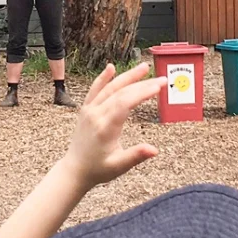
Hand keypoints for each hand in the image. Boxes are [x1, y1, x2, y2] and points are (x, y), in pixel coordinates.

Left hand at [61, 62, 166, 188]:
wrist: (75, 169)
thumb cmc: (98, 169)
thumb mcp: (118, 166)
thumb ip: (135, 156)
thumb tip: (154, 150)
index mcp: (105, 128)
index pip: (125, 103)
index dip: (142, 92)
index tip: (159, 86)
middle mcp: (96, 115)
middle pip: (120, 93)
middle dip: (142, 84)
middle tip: (162, 78)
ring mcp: (89, 111)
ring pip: (109, 88)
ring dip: (127, 76)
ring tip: (144, 67)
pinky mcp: (86, 110)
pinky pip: (94, 90)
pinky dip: (102, 78)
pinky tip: (111, 68)